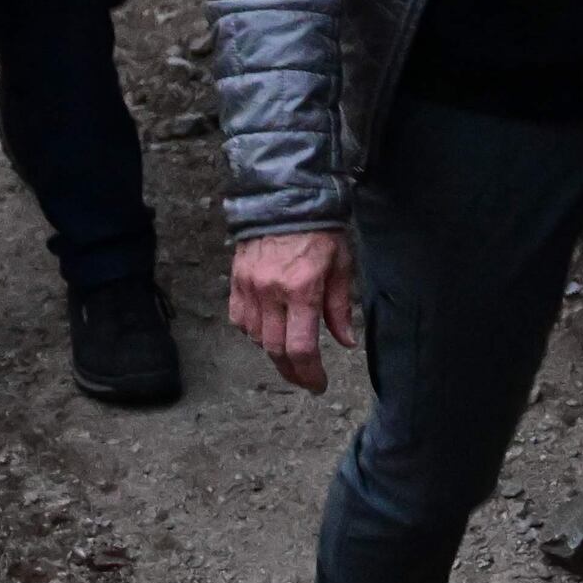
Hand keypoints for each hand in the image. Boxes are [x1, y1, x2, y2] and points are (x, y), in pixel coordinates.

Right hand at [227, 229, 355, 391]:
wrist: (285, 197)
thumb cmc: (320, 230)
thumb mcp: (341, 265)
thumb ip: (339, 308)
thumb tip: (345, 342)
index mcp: (302, 290)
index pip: (301, 348)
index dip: (310, 374)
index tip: (318, 385)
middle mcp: (271, 292)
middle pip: (276, 350)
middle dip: (292, 372)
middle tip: (305, 380)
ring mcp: (250, 287)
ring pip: (255, 337)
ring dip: (273, 351)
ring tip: (289, 354)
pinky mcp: (236, 280)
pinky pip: (239, 319)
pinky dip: (252, 332)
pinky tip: (266, 331)